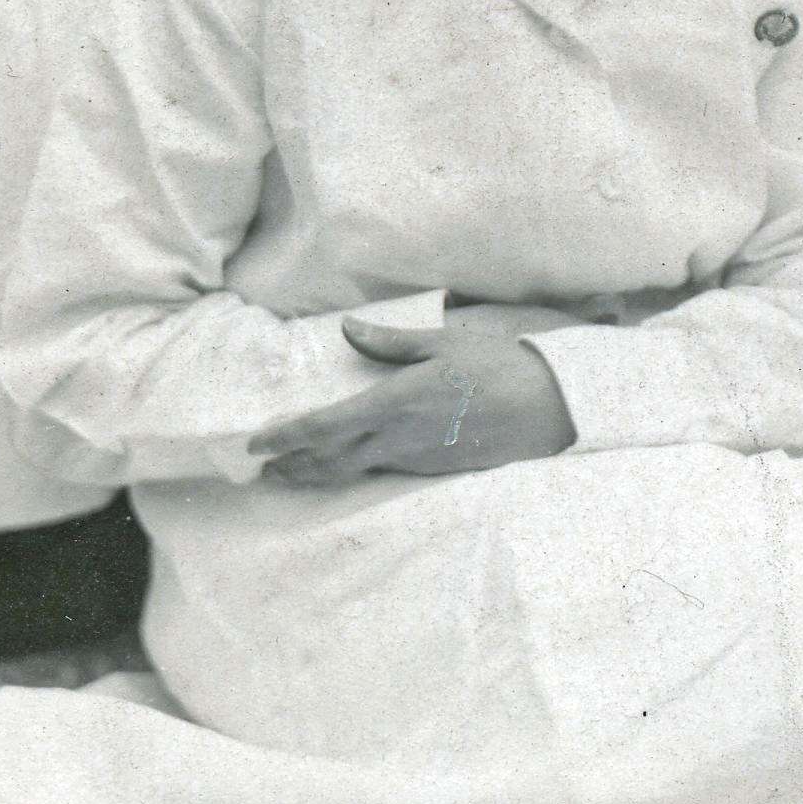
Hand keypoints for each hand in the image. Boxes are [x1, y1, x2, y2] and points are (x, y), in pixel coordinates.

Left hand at [254, 307, 578, 487]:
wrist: (546, 407)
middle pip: (329, 459)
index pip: (324, 427)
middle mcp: (397, 438)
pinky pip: (379, 471)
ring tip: (287, 474)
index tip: (255, 444)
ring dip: (315, 473)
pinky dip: (349, 472)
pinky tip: (342, 467)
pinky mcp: (430, 469)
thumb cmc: (497, 366)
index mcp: (394, 403)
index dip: (285, 437)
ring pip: (351, 471)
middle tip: (259, 467)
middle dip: (291, 465)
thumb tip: (346, 329)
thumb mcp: (442, 343)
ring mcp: (414, 459)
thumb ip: (390, 341)